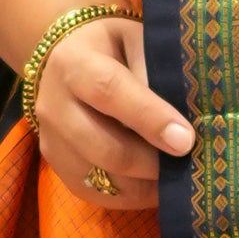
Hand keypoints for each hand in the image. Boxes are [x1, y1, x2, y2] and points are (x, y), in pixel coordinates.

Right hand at [34, 9, 194, 208]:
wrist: (64, 61)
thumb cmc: (113, 49)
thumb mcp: (136, 41)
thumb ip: (156, 70)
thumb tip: (188, 116)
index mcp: (75, 63)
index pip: (110, 92)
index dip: (150, 119)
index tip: (185, 140)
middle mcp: (54, 105)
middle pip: (104, 148)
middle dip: (152, 163)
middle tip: (188, 164)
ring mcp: (51, 141)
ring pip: (102, 179)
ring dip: (145, 184)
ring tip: (177, 176)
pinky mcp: (56, 167)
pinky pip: (96, 194)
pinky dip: (132, 196)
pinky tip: (155, 184)